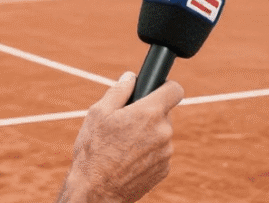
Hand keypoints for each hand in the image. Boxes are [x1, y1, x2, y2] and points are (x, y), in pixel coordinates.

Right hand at [57, 72, 183, 202]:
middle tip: (126, 122)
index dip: (166, 87)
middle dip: (149, 114)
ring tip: (123, 144)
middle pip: (164, 113)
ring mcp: (166, 153)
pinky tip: (128, 159)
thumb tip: (130, 77)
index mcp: (150, 113)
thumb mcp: (98, 113)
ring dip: (148, 134)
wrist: (96, 191)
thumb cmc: (94, 151)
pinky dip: (148, 152)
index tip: (158, 89)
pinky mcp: (164, 170)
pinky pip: (159, 152)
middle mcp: (164, 132)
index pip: (175, 90)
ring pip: (161, 134)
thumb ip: (118, 90)